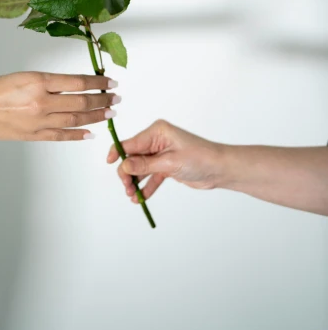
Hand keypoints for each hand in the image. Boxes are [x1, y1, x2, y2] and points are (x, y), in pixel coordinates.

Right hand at [0, 71, 118, 141]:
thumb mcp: (22, 76)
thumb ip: (46, 82)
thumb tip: (72, 85)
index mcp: (38, 81)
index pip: (77, 82)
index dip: (97, 83)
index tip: (110, 82)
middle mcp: (41, 101)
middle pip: (80, 101)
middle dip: (102, 99)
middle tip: (116, 98)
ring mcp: (38, 121)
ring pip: (75, 119)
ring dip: (96, 116)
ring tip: (110, 113)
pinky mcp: (33, 135)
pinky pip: (61, 135)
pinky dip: (78, 134)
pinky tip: (90, 133)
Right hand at [107, 120, 223, 201]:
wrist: (220, 169)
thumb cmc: (200, 159)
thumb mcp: (169, 163)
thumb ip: (145, 165)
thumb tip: (124, 166)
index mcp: (157, 132)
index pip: (130, 142)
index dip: (117, 153)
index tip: (109, 164)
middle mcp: (157, 140)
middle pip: (133, 157)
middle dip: (128, 173)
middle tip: (127, 189)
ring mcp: (161, 154)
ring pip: (140, 168)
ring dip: (135, 182)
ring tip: (133, 197)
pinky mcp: (166, 166)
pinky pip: (151, 176)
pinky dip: (146, 186)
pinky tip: (142, 198)